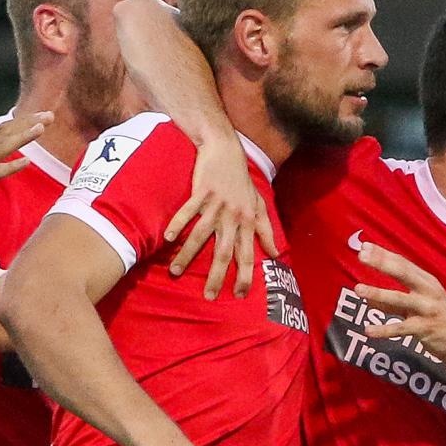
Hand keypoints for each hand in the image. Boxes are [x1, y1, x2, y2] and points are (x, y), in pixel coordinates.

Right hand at [0, 108, 50, 218]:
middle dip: (28, 122)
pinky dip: (11, 165)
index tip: (38, 116)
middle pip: (6, 132)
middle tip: (49, 114)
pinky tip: (26, 161)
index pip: (0, 131)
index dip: (20, 122)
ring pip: (3, 146)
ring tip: (42, 126)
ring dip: (24, 136)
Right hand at [166, 137, 271, 299]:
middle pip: (224, 252)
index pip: (246, 254)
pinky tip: (169, 238)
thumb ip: (267, 230)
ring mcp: (216, 204)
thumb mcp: (259, 204)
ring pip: (202, 235)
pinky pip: (188, 211)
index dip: (244, 276)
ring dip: (188, 254)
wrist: (225, 149)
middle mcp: (232, 216)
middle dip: (216, 276)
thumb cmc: (241, 179)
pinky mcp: (201, 192)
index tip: (238, 295)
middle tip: (208, 296)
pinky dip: (178, 224)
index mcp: (246, 221)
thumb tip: (276, 253)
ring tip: (176, 272)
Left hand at [354, 241, 445, 373]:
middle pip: (402, 273)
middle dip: (382, 263)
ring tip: (358, 289)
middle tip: (361, 256)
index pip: (403, 264)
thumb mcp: (419, 308)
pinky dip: (384, 330)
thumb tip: (369, 298)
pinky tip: (368, 331)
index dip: (384, 254)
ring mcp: (427, 309)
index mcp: (427, 282)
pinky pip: (401, 328)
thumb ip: (394, 304)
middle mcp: (428, 291)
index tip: (365, 247)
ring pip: (400, 299)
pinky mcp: (425, 329)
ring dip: (378, 293)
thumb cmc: (441, 322)